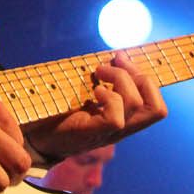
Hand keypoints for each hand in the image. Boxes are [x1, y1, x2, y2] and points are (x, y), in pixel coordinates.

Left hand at [23, 52, 166, 160]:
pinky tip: (93, 91)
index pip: (157, 106)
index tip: (123, 58)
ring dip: (120, 79)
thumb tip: (117, 56)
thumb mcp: (86, 93)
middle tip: (113, 63)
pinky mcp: (93, 133)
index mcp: (124, 119)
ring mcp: (109, 133)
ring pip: (138, 106)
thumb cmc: (59, 112)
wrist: (35, 137)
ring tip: (98, 73)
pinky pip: (116, 117)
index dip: (148, 78)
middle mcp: (123, 128)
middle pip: (158, 109)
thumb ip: (103, 81)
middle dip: (140, 76)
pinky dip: (108, 97)